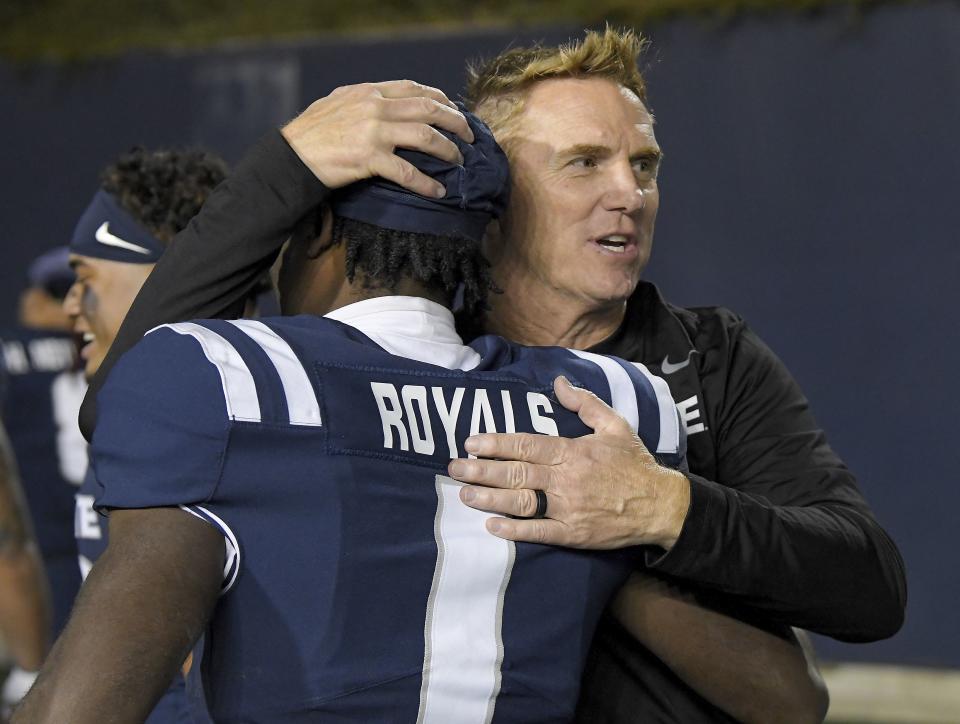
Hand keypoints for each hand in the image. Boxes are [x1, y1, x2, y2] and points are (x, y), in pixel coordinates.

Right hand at [280, 79, 473, 197]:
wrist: (290, 157)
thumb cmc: (310, 133)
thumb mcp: (336, 103)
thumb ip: (362, 101)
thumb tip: (383, 103)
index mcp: (368, 92)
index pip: (414, 88)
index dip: (440, 99)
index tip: (453, 111)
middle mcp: (375, 107)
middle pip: (429, 109)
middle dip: (456, 122)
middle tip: (470, 137)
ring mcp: (373, 132)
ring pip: (426, 136)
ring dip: (448, 150)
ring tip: (459, 162)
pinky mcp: (369, 159)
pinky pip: (408, 171)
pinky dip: (426, 183)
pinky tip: (437, 192)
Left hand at [447, 376, 690, 549]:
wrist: (661, 505)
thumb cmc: (635, 463)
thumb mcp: (615, 425)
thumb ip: (584, 403)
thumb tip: (559, 382)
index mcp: (572, 451)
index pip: (526, 445)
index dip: (495, 443)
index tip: (471, 442)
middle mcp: (566, 479)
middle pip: (515, 472)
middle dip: (481, 470)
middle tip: (454, 468)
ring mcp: (568, 508)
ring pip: (521, 501)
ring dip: (489, 498)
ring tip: (465, 495)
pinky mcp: (573, 534)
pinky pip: (538, 532)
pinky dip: (513, 530)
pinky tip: (492, 526)